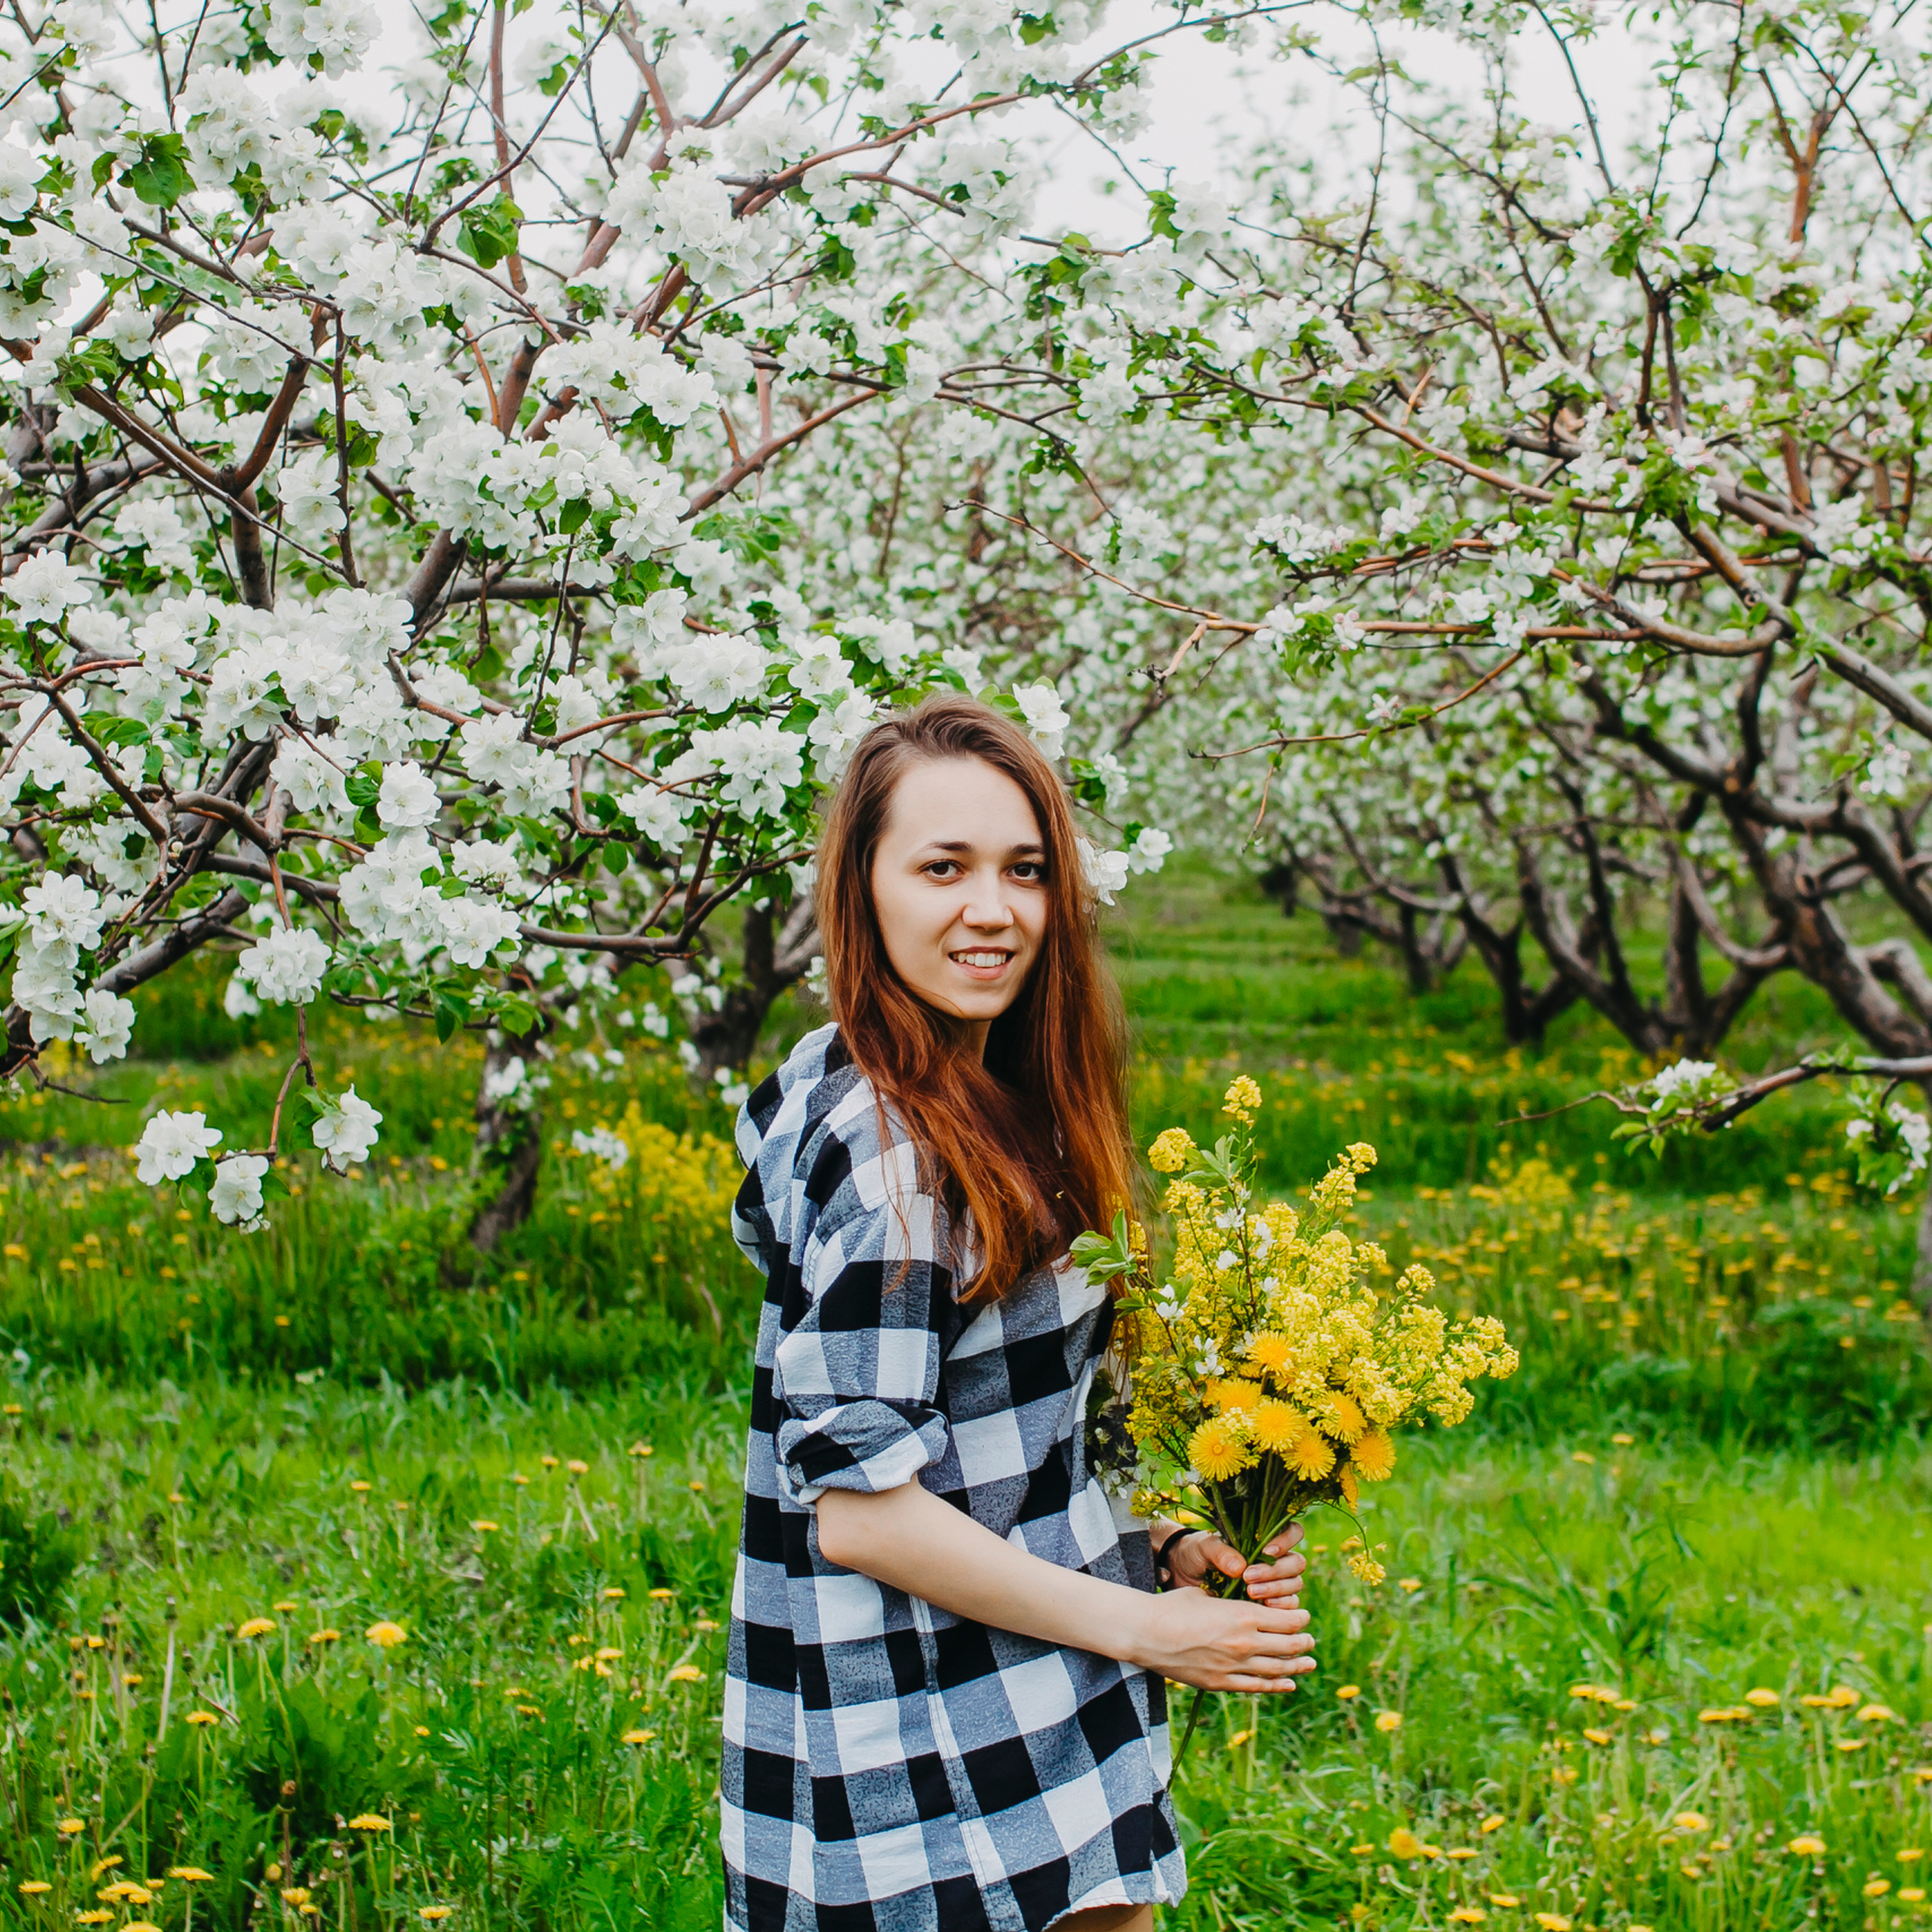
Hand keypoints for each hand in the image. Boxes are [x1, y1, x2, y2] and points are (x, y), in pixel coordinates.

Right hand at [1127, 1586, 1314, 1693]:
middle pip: (1288, 1647)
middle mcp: (1244, 1642)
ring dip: (1297, 1667)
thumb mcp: (1206, 1595)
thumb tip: (1244, 1608)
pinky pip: (1256, 1687)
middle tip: (1310, 1641)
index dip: (1300, 1620)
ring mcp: (1233, 1666)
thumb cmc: (1173, 1606)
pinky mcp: (1220, 1683)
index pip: (1286, 1621)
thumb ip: (1231, 1605)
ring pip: (1277, 1670)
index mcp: (1242, 1615)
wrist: (1146, 1633)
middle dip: (1303, 1643)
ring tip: (1308, 1664)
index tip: (1304, 1618)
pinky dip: (1276, 1685)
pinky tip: (1287, 1683)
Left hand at [1166, 1521, 1305, 1605]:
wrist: (1185, 1576)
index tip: (1268, 1551)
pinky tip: (1262, 1607)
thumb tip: (1239, 1568)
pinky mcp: (1271, 1603)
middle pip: (1297, 1563)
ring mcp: (1276, 1582)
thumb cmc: (1198, 1553)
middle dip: (1276, 1571)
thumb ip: (1220, 1552)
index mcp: (1264, 1537)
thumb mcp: (1203, 1547)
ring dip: (1277, 1590)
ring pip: (1295, 1585)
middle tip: (1249, 1578)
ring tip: (1251, 1592)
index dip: (1287, 1540)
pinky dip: (1279, 1607)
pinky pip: (1288, 1606)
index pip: (1293, 1532)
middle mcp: (1275, 1559)